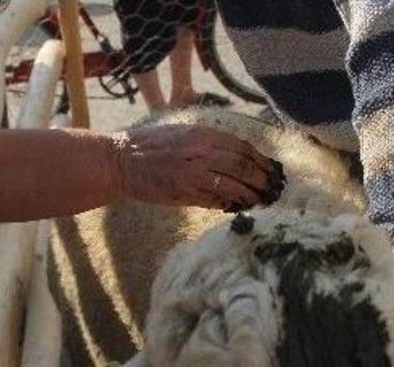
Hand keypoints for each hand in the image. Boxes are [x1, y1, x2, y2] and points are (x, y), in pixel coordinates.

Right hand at [111, 125, 285, 210]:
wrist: (120, 160)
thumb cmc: (148, 147)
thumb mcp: (181, 134)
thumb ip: (207, 144)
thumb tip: (234, 158)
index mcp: (201, 133)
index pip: (242, 147)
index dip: (260, 160)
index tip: (271, 169)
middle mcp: (200, 150)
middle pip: (243, 165)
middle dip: (262, 178)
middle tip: (273, 188)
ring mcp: (193, 172)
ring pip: (234, 183)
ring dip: (251, 193)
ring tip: (262, 199)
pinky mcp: (185, 191)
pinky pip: (216, 198)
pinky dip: (231, 203)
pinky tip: (240, 206)